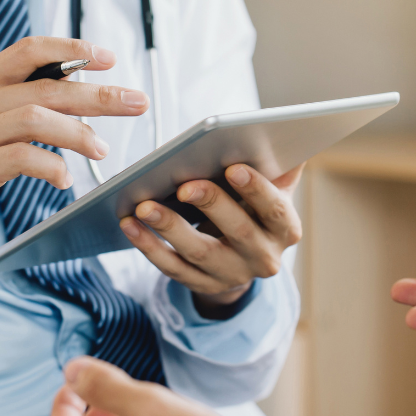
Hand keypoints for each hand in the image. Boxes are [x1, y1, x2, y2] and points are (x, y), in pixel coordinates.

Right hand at [0, 37, 148, 242]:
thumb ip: (23, 102)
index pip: (29, 51)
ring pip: (35, 118)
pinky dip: (50, 166)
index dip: (72, 50)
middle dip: (98, 94)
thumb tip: (82, 94)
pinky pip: (20, 158)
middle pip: (46, 87)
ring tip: (101, 150)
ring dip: (78, 133)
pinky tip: (64, 178)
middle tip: (136, 103)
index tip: (108, 59)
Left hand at [119, 164, 303, 314]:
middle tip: (183, 185)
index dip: (256, 189)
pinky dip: (149, 247)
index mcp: (285, 229)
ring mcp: (232, 275)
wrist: (246, 257)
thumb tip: (278, 131)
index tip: (232, 167)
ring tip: (143, 205)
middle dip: (210, 205)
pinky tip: (130, 225)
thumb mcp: (274, 189)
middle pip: (238, 231)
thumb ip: (278, 165)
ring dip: (169, 227)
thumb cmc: (256, 209)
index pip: (274, 210)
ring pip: (199, 252)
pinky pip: (172, 268)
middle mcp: (264, 257)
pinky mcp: (202, 284)